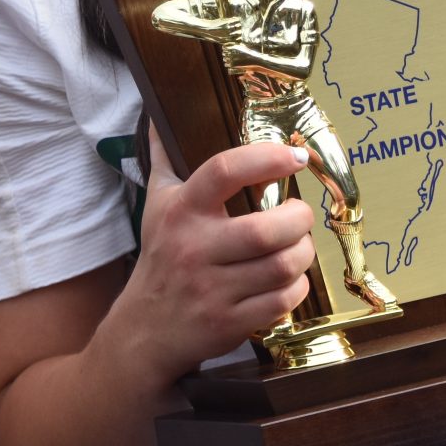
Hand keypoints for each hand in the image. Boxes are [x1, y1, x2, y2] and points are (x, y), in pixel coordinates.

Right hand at [111, 139, 315, 382]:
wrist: (143, 329)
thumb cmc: (160, 255)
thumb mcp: (155, 203)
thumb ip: (163, 158)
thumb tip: (159, 116)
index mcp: (182, 210)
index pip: (224, 171)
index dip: (266, 158)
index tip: (296, 156)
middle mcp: (195, 248)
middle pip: (267, 229)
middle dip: (299, 218)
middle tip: (299, 215)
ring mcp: (211, 289)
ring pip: (282, 266)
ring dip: (303, 253)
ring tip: (298, 245)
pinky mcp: (228, 323)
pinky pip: (282, 301)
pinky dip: (297, 287)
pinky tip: (289, 278)